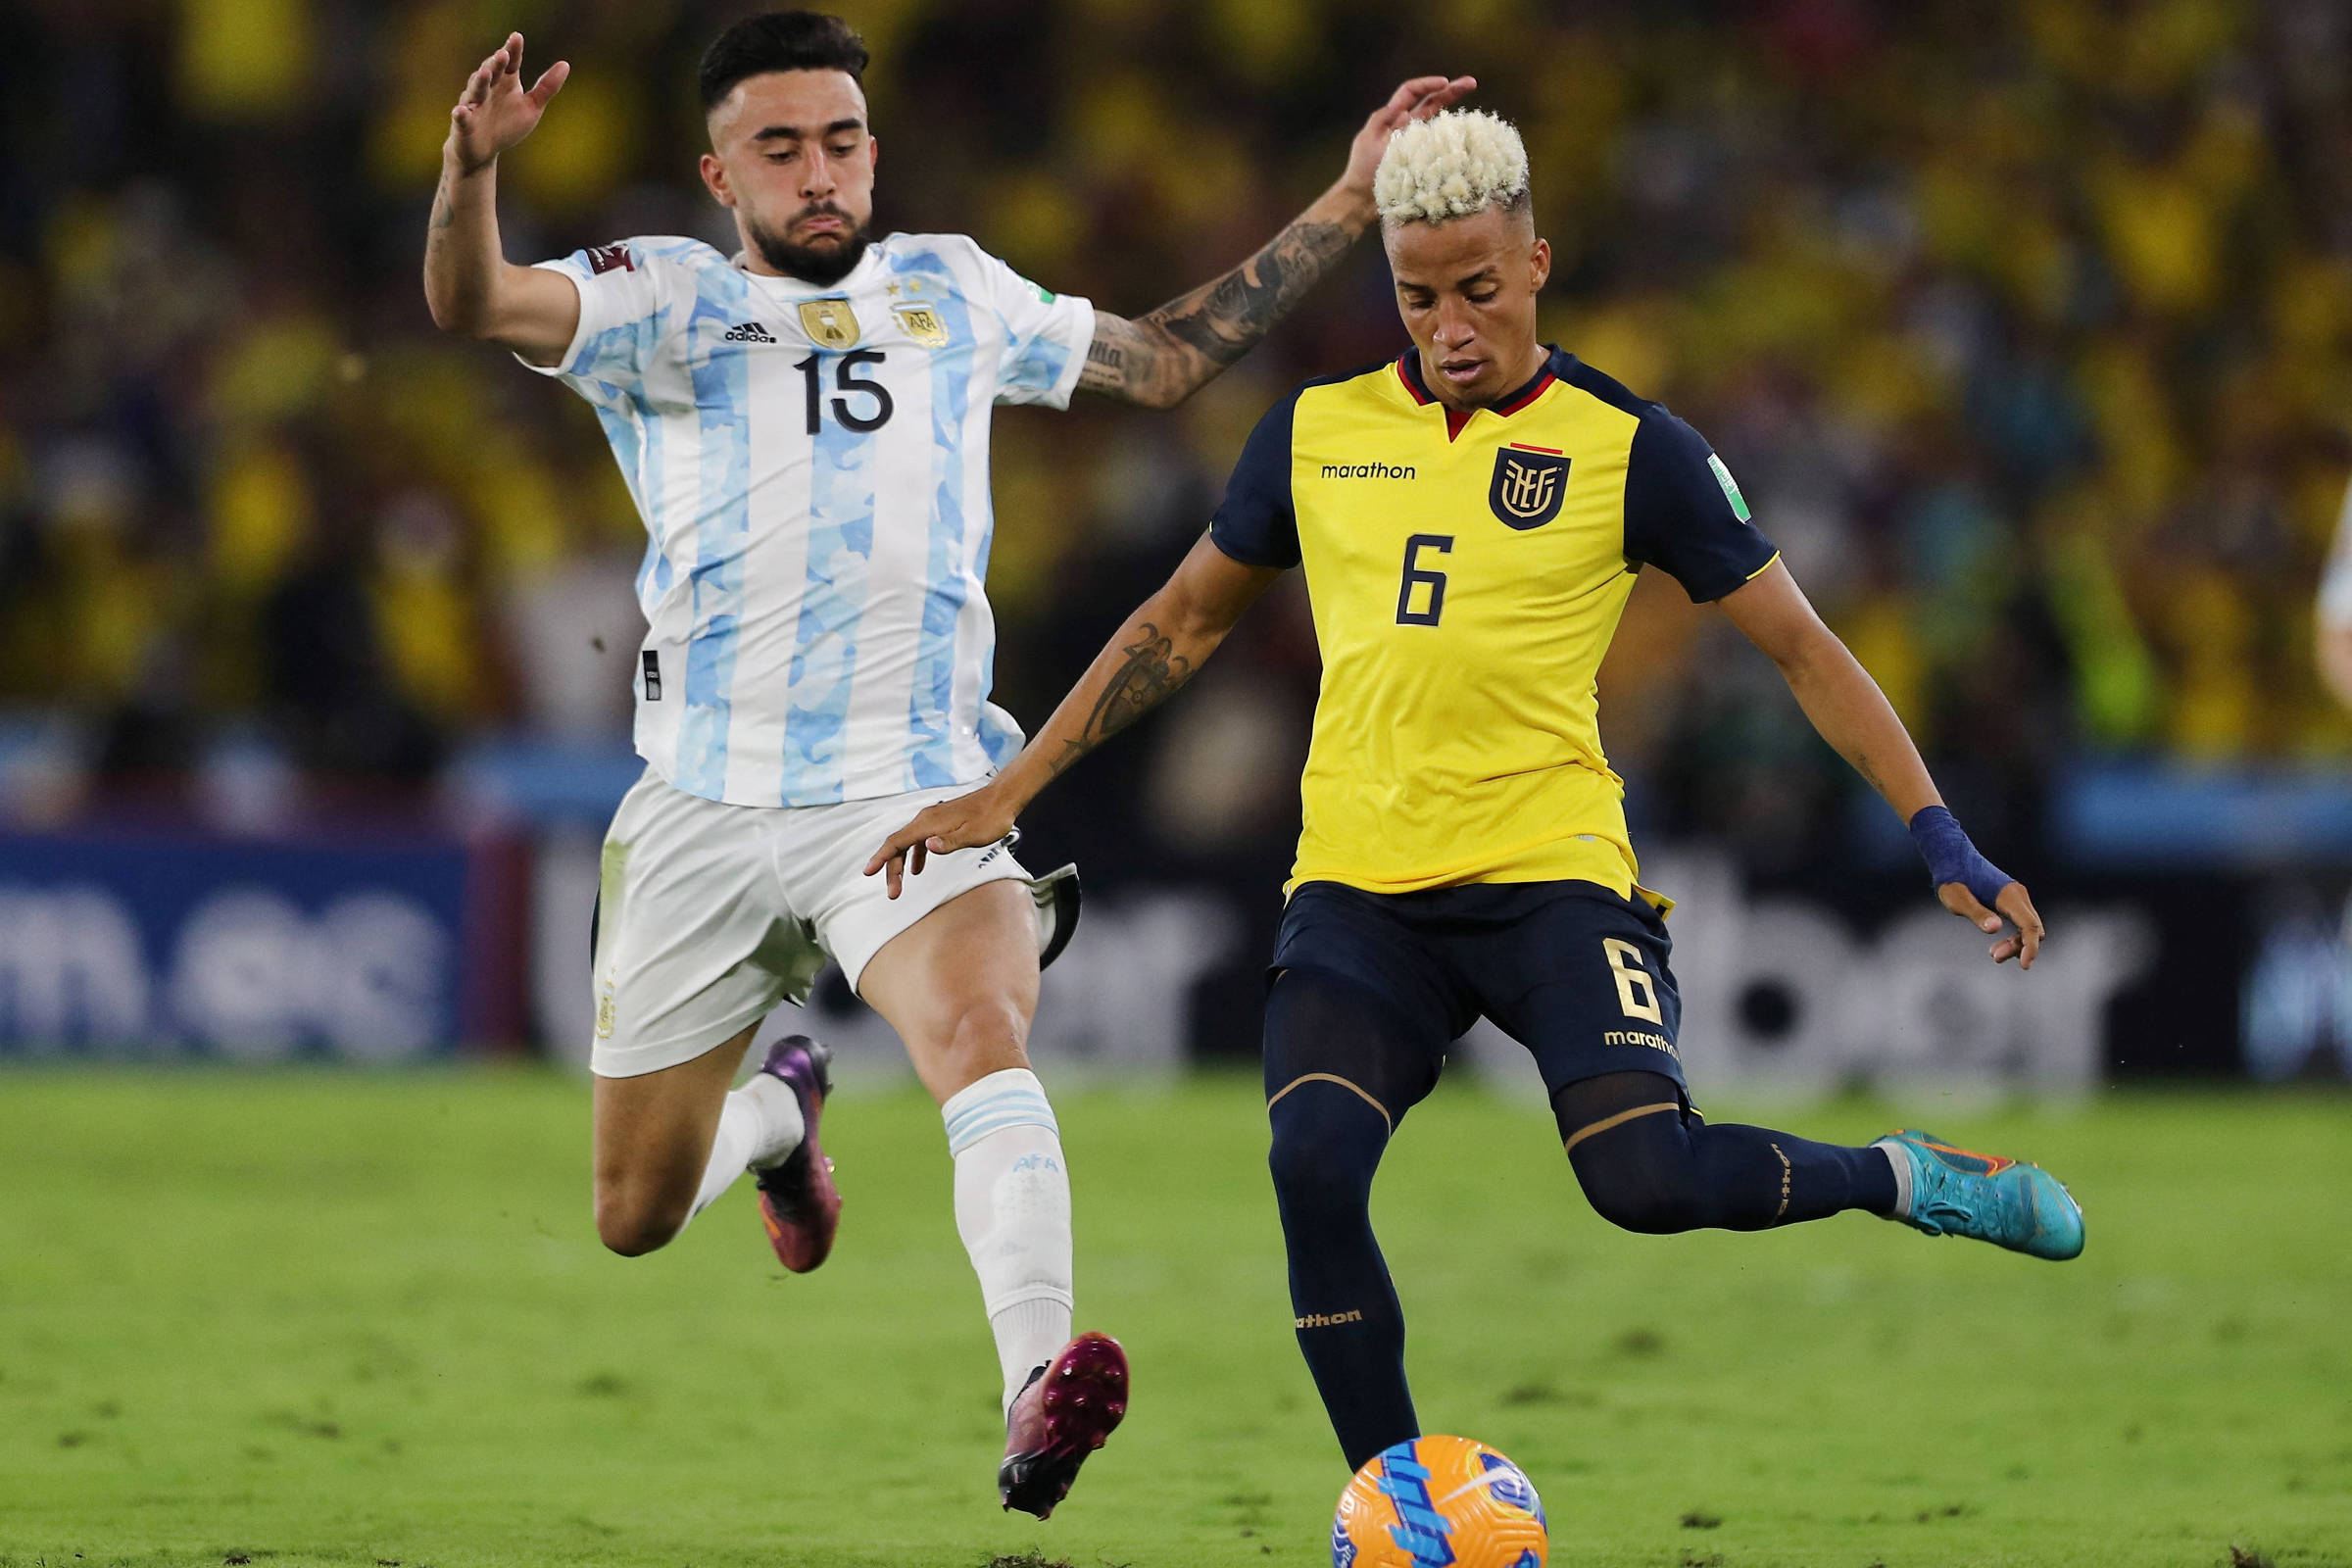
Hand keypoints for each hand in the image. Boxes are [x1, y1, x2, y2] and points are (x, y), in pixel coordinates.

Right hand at [447, 32, 568, 173]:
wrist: (483, 151)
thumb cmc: (507, 124)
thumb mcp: (532, 106)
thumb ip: (546, 87)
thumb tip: (565, 64)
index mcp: (504, 82)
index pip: (509, 63)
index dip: (513, 51)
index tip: (517, 37)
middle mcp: (487, 89)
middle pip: (491, 73)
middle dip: (496, 64)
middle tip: (503, 54)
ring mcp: (473, 105)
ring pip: (476, 91)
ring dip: (480, 82)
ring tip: (485, 73)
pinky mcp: (463, 124)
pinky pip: (461, 118)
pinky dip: (461, 114)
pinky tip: (460, 111)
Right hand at [863, 784, 1018, 899]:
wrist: (1002, 798)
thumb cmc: (991, 818)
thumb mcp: (974, 835)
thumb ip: (950, 842)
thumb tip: (928, 846)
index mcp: (929, 823)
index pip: (896, 841)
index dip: (880, 857)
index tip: (868, 872)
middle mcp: (925, 819)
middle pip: (898, 845)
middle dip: (892, 869)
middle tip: (893, 893)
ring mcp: (932, 820)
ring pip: (908, 843)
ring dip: (901, 864)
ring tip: (900, 886)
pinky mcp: (940, 823)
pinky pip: (919, 840)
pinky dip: (914, 855)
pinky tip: (918, 869)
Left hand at [1337, 75, 1479, 206]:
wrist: (1363, 199)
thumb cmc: (1362, 170)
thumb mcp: (1368, 140)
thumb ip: (1382, 120)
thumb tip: (1403, 108)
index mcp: (1394, 118)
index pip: (1412, 92)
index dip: (1428, 84)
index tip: (1445, 82)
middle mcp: (1409, 128)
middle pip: (1431, 103)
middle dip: (1451, 91)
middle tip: (1472, 82)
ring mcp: (1418, 145)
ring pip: (1439, 125)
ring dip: (1457, 117)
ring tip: (1475, 114)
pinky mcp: (1423, 162)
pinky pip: (1441, 148)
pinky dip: (1453, 141)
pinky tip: (1466, 139)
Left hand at [1938, 879, 2045, 968]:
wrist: (1952, 859)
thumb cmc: (1953, 880)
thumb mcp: (1959, 900)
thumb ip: (1977, 914)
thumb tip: (1995, 928)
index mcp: (2008, 896)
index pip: (2030, 925)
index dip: (2030, 947)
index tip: (2025, 965)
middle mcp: (2018, 895)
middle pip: (2032, 928)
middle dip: (2020, 947)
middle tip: (1994, 956)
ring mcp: (2016, 896)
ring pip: (2028, 927)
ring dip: (2016, 943)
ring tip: (1993, 954)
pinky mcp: (2011, 900)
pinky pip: (2021, 922)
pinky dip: (2014, 936)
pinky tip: (1997, 946)